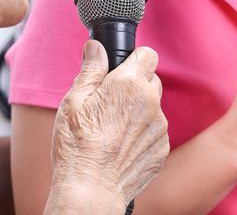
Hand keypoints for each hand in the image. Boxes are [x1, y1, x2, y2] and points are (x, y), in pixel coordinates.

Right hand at [46, 40, 168, 212]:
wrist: (91, 190)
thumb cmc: (77, 146)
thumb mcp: (74, 100)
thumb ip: (90, 69)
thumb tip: (96, 47)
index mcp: (129, 85)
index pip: (148, 54)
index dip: (134, 58)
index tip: (121, 69)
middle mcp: (151, 103)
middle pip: (151, 80)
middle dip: (135, 84)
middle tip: (110, 100)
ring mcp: (159, 128)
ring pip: (153, 107)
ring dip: (138, 110)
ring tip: (112, 128)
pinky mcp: (161, 149)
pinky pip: (154, 131)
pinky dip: (141, 133)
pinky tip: (120, 145)